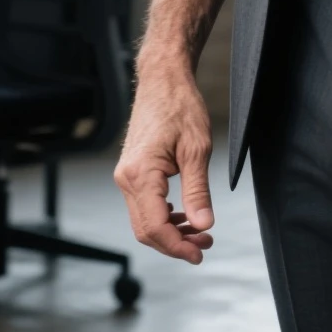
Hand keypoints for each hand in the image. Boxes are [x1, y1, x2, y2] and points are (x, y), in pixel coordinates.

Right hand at [115, 64, 214, 263]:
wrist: (163, 80)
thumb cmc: (180, 106)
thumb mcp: (197, 149)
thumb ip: (198, 190)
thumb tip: (203, 224)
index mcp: (140, 174)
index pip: (155, 226)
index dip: (178, 246)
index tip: (201, 252)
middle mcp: (126, 178)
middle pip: (146, 229)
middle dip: (176, 243)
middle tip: (205, 243)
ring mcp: (126, 175)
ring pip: (144, 219)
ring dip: (170, 231)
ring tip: (200, 231)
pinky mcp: (131, 171)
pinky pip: (143, 204)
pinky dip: (163, 216)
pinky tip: (184, 215)